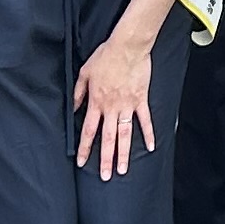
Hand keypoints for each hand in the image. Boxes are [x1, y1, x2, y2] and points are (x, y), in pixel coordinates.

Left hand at [74, 28, 160, 175]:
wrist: (127, 46)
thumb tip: (73, 108)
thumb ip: (78, 93)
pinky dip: (149, 134)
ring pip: (125, 134)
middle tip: (105, 176)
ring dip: (124, 153)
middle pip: (107, 138)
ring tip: (123, 170)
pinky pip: (145, 120)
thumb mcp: (84, 73)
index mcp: (96, 102)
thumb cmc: (106, 56)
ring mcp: (128, 105)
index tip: (81, 162)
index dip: (84, 147)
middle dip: (105, 159)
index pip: (88, 131)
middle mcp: (112, 108)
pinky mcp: (141, 99)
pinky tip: (151, 147)